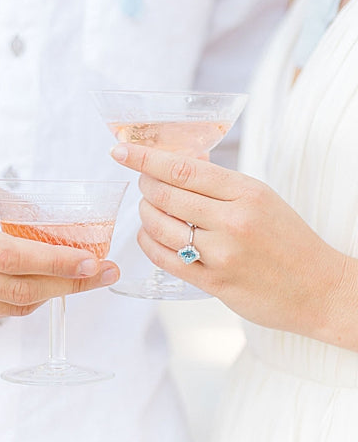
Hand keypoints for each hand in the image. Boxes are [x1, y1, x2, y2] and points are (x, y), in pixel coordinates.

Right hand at [0, 172, 120, 324]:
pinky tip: (39, 282)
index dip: (58, 263)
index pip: (10, 257)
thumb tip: (51, 224)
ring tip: (81, 275)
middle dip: (71, 284)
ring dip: (51, 293)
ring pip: (10, 306)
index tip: (94, 260)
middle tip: (106, 272)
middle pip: (17, 289)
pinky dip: (22, 298)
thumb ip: (4, 204)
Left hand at [110, 143, 357, 346]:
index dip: (146, 159)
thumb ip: (219, 184)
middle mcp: (233, 221)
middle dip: (145, 186)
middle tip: (143, 183)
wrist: (321, 290)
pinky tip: (150, 236)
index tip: (120, 151)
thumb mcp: (262, 199)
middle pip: (165, 196)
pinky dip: (149, 243)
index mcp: (247, 193)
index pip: (184, 169)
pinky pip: (165, 259)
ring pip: (159, 227)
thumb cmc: (287, 240)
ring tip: (149, 210)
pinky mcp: (214, 282)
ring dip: (145, 215)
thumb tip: (176, 162)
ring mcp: (222, 254)